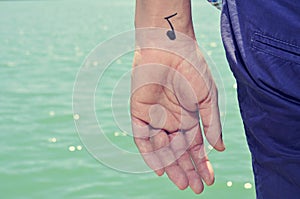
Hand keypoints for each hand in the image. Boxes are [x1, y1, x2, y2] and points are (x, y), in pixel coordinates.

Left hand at [130, 37, 224, 193]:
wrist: (168, 46)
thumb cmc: (190, 68)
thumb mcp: (207, 97)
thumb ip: (212, 123)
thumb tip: (220, 148)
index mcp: (189, 116)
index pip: (195, 145)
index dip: (202, 162)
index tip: (209, 179)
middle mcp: (172, 120)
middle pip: (179, 151)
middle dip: (188, 169)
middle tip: (195, 188)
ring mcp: (155, 117)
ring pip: (162, 148)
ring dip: (171, 166)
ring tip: (182, 182)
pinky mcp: (139, 111)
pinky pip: (142, 137)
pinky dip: (150, 153)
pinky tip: (158, 169)